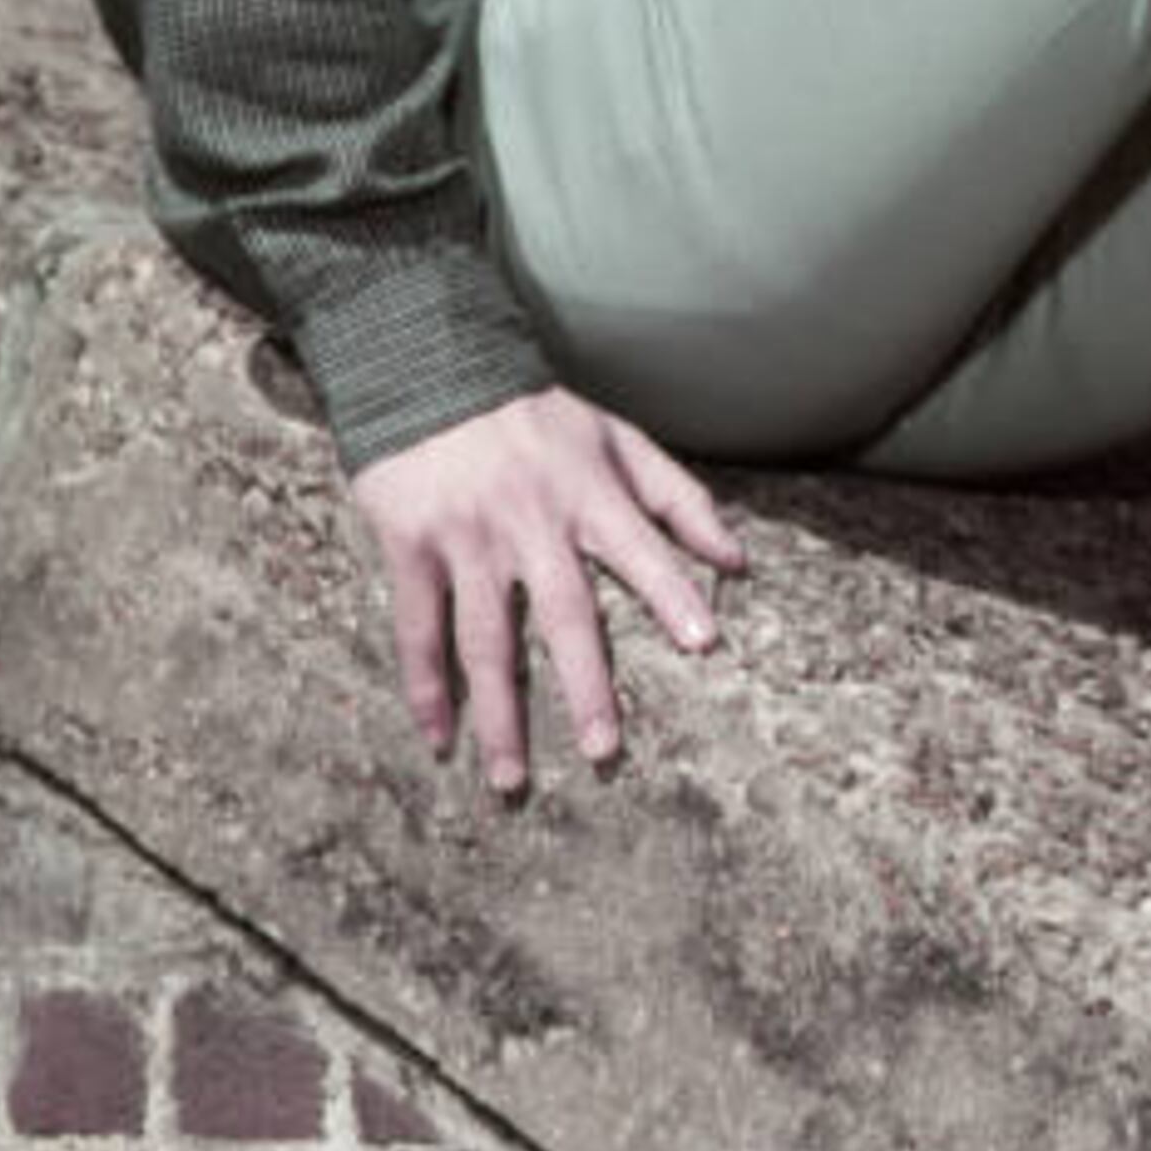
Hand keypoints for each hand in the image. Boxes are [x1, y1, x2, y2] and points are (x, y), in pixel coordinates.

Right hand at [352, 385, 744, 797]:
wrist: (430, 369)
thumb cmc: (537, 415)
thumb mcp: (617, 440)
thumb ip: (680, 500)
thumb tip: (738, 562)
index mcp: (588, 494)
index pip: (641, 549)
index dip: (672, 594)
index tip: (704, 644)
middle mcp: (531, 521)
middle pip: (562, 615)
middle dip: (585, 686)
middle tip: (603, 752)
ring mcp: (468, 538)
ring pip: (486, 641)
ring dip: (499, 715)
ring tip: (510, 781)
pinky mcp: (412, 547)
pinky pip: (419, 628)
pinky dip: (425, 686)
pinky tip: (437, 737)